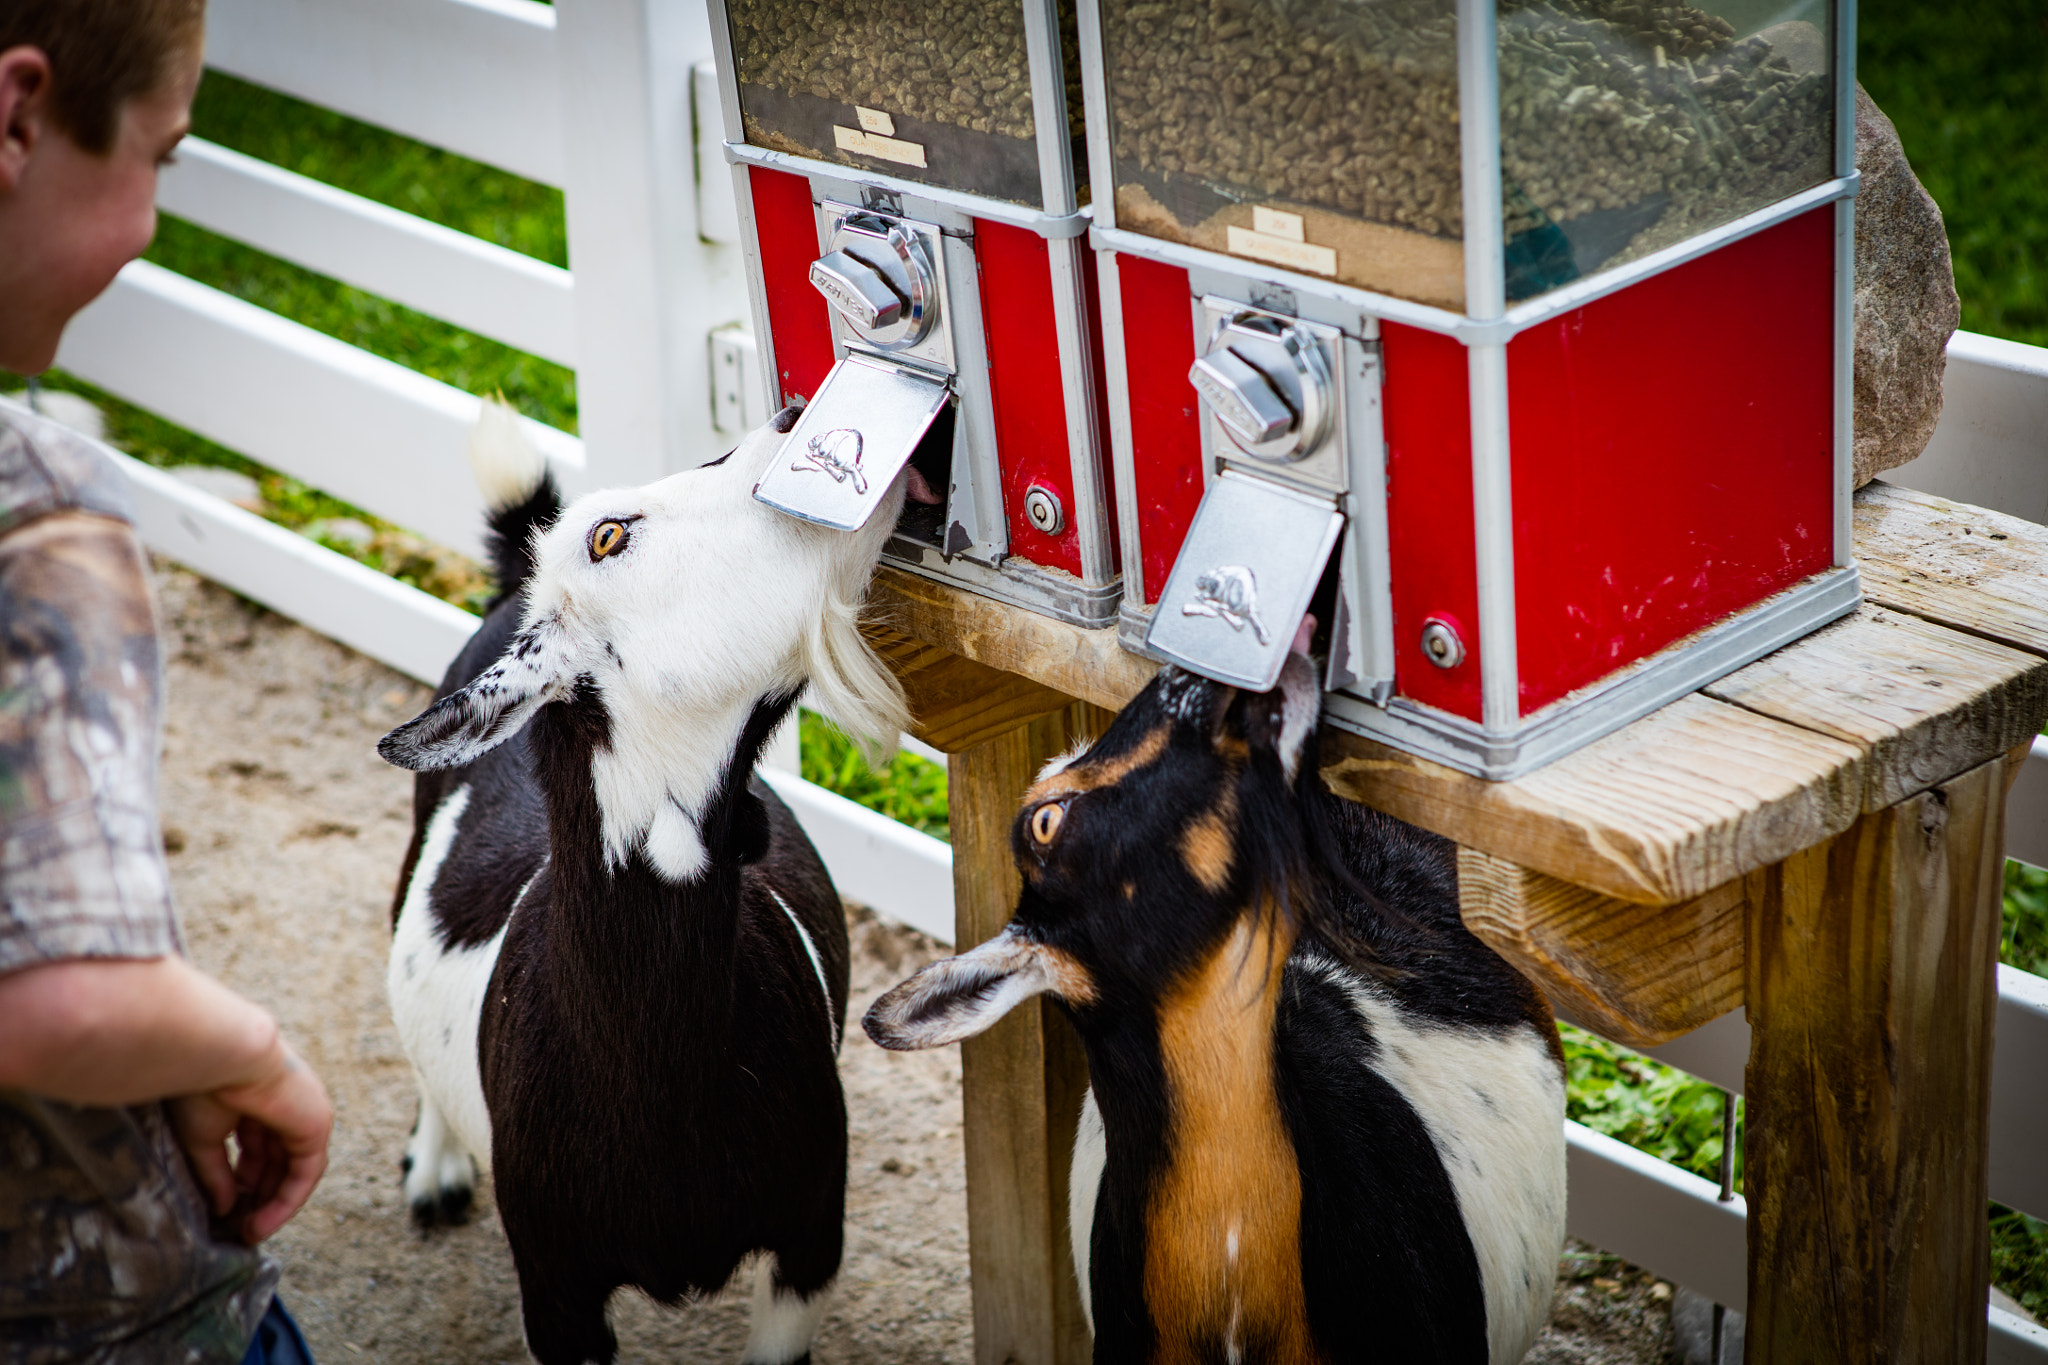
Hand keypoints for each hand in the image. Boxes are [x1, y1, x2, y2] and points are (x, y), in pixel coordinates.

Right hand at [169, 1040, 332, 1243]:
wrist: (222, 1053)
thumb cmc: (201, 1085)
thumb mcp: (202, 1137)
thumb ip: (216, 1174)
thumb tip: (224, 1208)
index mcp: (257, 1100)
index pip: (256, 1149)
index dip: (239, 1182)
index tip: (223, 1211)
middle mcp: (286, 1106)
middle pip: (276, 1162)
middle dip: (257, 1197)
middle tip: (236, 1230)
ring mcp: (305, 1114)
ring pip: (292, 1171)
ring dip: (271, 1206)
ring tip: (246, 1234)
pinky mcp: (316, 1125)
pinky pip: (305, 1174)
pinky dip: (286, 1202)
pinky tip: (260, 1226)